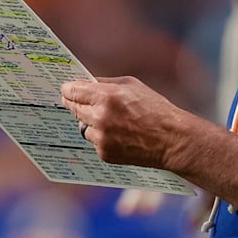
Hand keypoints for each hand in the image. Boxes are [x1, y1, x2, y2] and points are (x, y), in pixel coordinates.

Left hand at [61, 76, 188, 168]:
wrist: (171, 139)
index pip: (73, 91)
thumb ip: (106, 83)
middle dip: (75, 103)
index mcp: (106, 97)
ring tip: (106, 119)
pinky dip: (100, 136)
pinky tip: (116, 133)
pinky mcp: (104, 153)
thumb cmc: (156, 109)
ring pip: (82, 126)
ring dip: (89, 121)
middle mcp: (100, 117)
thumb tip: (86, 83)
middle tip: (77, 101)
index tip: (66, 89)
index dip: (68, 89)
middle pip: (74, 108)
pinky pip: (93, 141)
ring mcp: (101, 137)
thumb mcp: (133, 86)